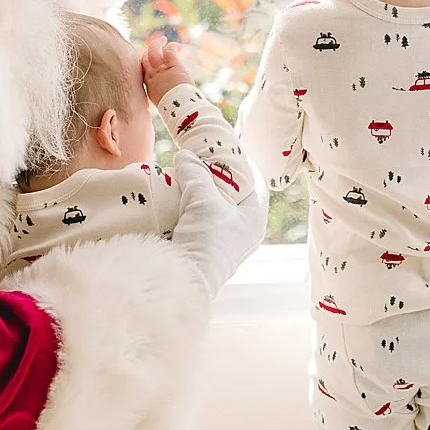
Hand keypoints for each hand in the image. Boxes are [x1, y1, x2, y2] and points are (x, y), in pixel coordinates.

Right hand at [141, 35, 194, 104]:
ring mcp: (160, 70)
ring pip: (152, 51)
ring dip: (157, 43)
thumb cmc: (175, 110)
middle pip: (144, 59)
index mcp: (149, 87)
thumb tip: (167, 102)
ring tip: (163, 40)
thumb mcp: (163, 104)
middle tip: (155, 46)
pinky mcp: (172, 65)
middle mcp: (152, 77)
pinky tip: (179, 47)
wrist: (180, 109)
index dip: (145, 64)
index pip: (142, 71)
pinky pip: (169, 50)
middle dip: (148, 51)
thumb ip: (162, 98)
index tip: (149, 61)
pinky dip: (173, 46)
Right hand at [169, 150, 268, 299]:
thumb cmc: (207, 241)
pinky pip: (197, 219)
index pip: (253, 182)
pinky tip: (175, 196)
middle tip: (199, 158)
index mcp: (254, 219)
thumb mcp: (203, 200)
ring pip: (213, 207)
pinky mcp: (201, 247)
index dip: (239, 163)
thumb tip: (185, 155)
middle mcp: (242, 231)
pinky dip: (188, 206)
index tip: (222, 148)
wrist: (182, 281)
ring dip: (198, 191)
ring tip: (185, 174)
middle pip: (232, 194)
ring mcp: (222, 241)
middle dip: (215, 176)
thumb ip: (195, 173)